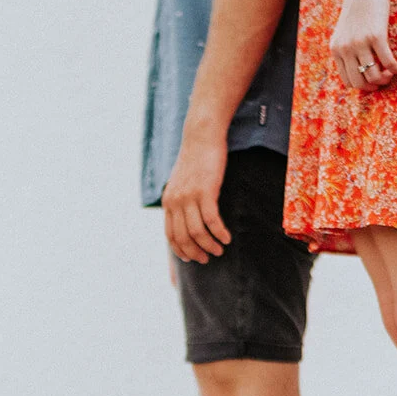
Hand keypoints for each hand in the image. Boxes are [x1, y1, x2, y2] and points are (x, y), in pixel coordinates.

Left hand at [162, 130, 232, 263]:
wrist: (201, 136)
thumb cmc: (196, 160)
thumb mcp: (182, 182)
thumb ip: (181, 200)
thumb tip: (188, 219)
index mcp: (168, 201)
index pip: (170, 235)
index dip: (181, 250)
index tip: (192, 258)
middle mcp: (175, 201)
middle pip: (183, 237)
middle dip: (196, 252)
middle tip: (208, 258)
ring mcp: (189, 196)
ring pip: (197, 232)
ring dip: (210, 245)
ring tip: (220, 250)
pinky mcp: (205, 191)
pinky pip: (212, 221)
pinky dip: (220, 233)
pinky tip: (227, 238)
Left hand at [330, 0, 396, 90]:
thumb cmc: (358, 8)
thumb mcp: (344, 31)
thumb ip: (346, 49)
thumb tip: (359, 70)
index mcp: (336, 49)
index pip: (347, 80)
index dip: (361, 86)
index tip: (372, 82)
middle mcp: (345, 48)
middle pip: (359, 82)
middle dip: (373, 86)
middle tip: (383, 80)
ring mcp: (360, 43)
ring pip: (373, 76)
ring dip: (385, 79)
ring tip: (391, 74)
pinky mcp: (376, 36)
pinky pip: (387, 62)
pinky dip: (395, 69)